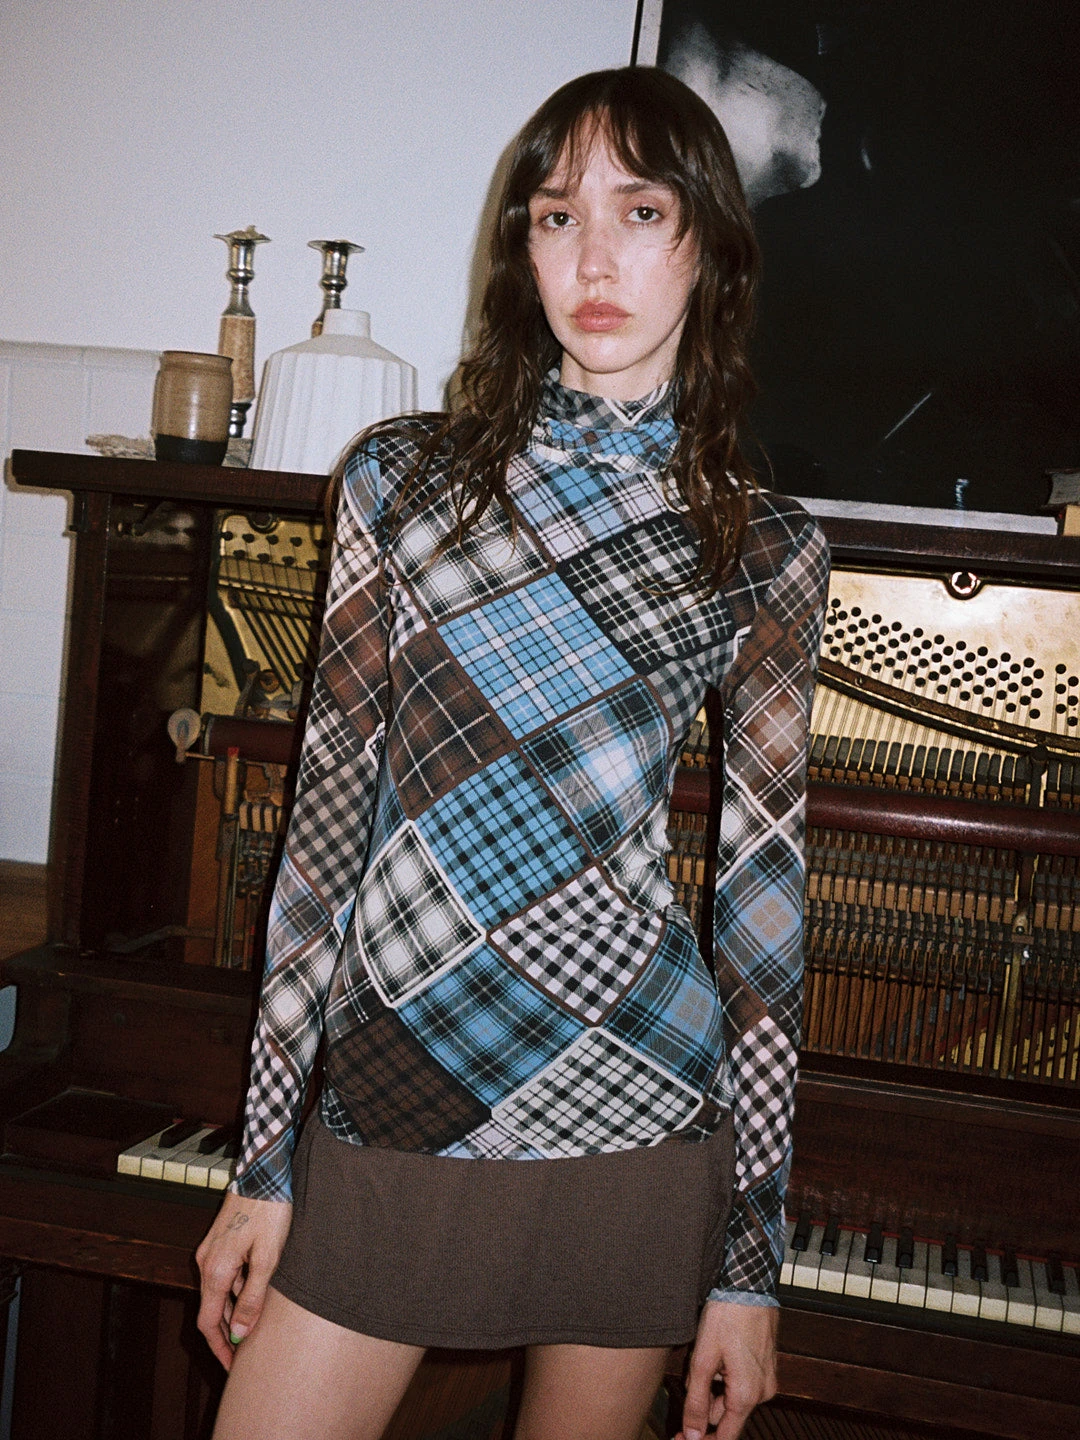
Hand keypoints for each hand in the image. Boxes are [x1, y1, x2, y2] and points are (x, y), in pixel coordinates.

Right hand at [195, 1191, 292, 1369]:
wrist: (265, 1172)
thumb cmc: (270, 1211)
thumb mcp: (268, 1259)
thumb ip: (252, 1298)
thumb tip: (240, 1333)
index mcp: (215, 1271)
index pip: (209, 1322)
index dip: (220, 1348)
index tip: (233, 1366)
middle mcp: (207, 1262)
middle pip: (212, 1308)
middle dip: (228, 1332)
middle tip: (246, 1352)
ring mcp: (212, 1249)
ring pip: (220, 1291)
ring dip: (234, 1310)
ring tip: (256, 1325)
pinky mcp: (221, 1239)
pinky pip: (224, 1274)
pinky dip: (236, 1289)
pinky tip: (257, 1290)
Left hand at [673, 1299, 777, 1439]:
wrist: (749, 1284)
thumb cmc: (727, 1316)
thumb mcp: (703, 1360)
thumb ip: (696, 1402)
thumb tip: (692, 1435)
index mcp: (747, 1395)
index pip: (725, 1436)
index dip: (700, 1439)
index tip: (679, 1438)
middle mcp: (763, 1392)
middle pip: (726, 1414)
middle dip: (704, 1401)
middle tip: (690, 1374)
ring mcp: (767, 1377)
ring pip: (732, 1395)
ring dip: (714, 1384)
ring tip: (705, 1353)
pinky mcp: (766, 1364)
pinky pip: (742, 1380)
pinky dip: (725, 1372)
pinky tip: (716, 1350)